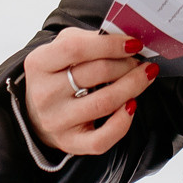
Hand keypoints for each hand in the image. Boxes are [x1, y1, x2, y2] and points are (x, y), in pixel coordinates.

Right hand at [22, 27, 157, 157]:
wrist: (38, 112)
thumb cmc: (57, 75)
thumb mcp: (62, 48)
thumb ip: (89, 39)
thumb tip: (126, 41)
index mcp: (39, 63)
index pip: (75, 48)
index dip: (110, 44)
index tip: (134, 43)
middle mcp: (44, 94)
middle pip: (96, 73)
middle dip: (127, 64)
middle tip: (140, 61)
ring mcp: (56, 121)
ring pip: (105, 103)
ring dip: (133, 86)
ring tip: (145, 76)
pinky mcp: (69, 142)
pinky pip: (102, 138)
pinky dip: (123, 121)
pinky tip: (132, 106)